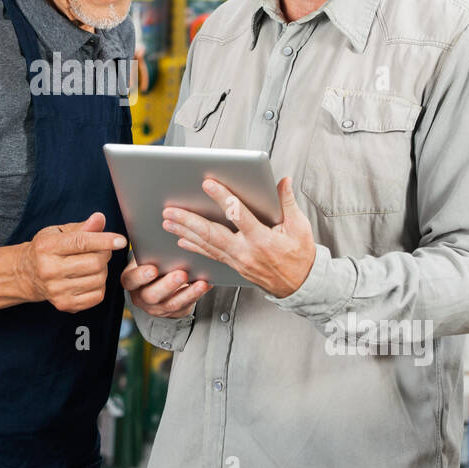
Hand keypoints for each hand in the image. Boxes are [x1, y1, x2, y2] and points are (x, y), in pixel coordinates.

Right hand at [19, 212, 126, 312]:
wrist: (27, 274)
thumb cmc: (45, 250)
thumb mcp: (58, 232)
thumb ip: (81, 227)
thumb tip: (100, 219)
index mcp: (47, 247)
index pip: (82, 242)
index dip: (105, 241)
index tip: (121, 240)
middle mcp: (49, 270)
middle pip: (94, 263)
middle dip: (105, 254)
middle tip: (101, 250)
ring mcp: (56, 290)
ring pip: (99, 279)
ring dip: (103, 270)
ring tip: (92, 264)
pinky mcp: (64, 304)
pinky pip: (97, 295)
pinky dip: (100, 285)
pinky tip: (89, 278)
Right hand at [121, 259, 208, 318]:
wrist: (156, 283)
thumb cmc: (151, 264)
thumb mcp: (144, 258)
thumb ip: (148, 252)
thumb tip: (162, 238)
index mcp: (131, 281)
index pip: (132, 280)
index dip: (141, 276)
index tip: (153, 269)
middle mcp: (141, 297)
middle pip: (152, 295)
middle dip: (168, 285)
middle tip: (182, 274)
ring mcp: (157, 308)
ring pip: (172, 304)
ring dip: (188, 293)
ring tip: (200, 282)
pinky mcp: (173, 312)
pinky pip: (186, 306)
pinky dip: (197, 295)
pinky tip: (206, 285)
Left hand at [162, 176, 314, 298]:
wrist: (300, 286)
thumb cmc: (300, 256)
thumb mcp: (299, 227)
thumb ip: (287, 202)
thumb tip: (283, 181)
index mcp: (262, 239)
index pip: (238, 215)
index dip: (222, 198)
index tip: (208, 184)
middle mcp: (246, 252)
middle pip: (212, 234)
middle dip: (188, 221)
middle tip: (170, 210)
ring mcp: (237, 261)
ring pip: (206, 245)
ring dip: (185, 232)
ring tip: (168, 221)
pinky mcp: (234, 266)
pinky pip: (210, 255)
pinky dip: (194, 247)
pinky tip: (181, 240)